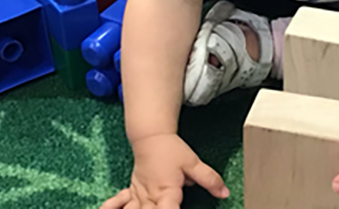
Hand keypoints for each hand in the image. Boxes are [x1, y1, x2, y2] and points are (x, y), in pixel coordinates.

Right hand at [101, 134, 228, 208]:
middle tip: (164, 208)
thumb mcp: (193, 163)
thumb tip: (224, 193)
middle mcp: (149, 198)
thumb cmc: (172, 151)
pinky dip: (114, 208)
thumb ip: (209, 179)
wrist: (151, 137)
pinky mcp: (130, 194)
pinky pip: (116, 206)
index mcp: (166, 191)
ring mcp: (137, 197)